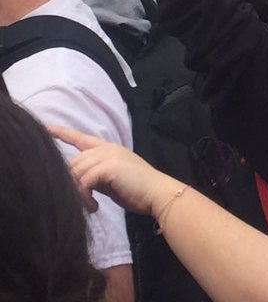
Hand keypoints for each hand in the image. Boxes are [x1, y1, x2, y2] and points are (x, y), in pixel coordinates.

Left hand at [49, 124, 175, 217]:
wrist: (156, 192)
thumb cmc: (137, 190)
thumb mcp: (110, 181)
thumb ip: (95, 176)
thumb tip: (79, 182)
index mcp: (107, 148)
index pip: (79, 137)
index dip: (60, 132)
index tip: (43, 128)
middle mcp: (105, 148)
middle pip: (73, 162)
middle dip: (71, 182)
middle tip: (82, 201)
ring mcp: (107, 155)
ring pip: (76, 171)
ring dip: (78, 192)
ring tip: (90, 206)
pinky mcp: (109, 167)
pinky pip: (84, 181)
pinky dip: (85, 197)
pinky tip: (95, 206)